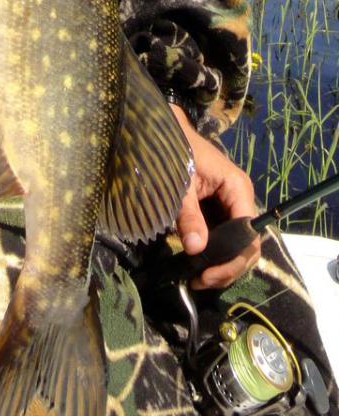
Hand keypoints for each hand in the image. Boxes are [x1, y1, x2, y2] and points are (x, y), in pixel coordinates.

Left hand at [170, 105, 260, 289]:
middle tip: (200, 282)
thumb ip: (188, 215)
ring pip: (237, 246)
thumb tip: (194, 248)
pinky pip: (223, 238)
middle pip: (248, 245)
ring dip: (221, 265)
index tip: (208, 274)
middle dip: (228, 268)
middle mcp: (241, 200)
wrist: (166, 133)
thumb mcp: (179, 186)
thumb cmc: (174, 152)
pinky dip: (213, 255)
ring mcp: (231, 207)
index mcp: (238, 188)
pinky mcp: (219, 212)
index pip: (249, 234)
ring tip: (197, 279)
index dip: (232, 259)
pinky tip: (197, 267)